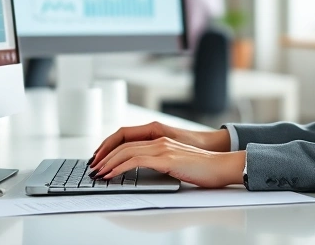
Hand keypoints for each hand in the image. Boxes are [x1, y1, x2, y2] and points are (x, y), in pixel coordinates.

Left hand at [90, 121, 230, 164]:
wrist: (221, 166)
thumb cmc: (202, 168)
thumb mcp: (176, 163)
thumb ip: (159, 162)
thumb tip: (142, 172)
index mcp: (161, 139)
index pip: (128, 139)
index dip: (110, 148)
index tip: (100, 159)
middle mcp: (159, 140)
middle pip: (122, 143)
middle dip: (104, 155)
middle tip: (92, 168)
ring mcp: (162, 148)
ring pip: (126, 151)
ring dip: (108, 162)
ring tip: (97, 173)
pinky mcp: (166, 159)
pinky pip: (136, 161)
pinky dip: (119, 167)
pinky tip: (111, 175)